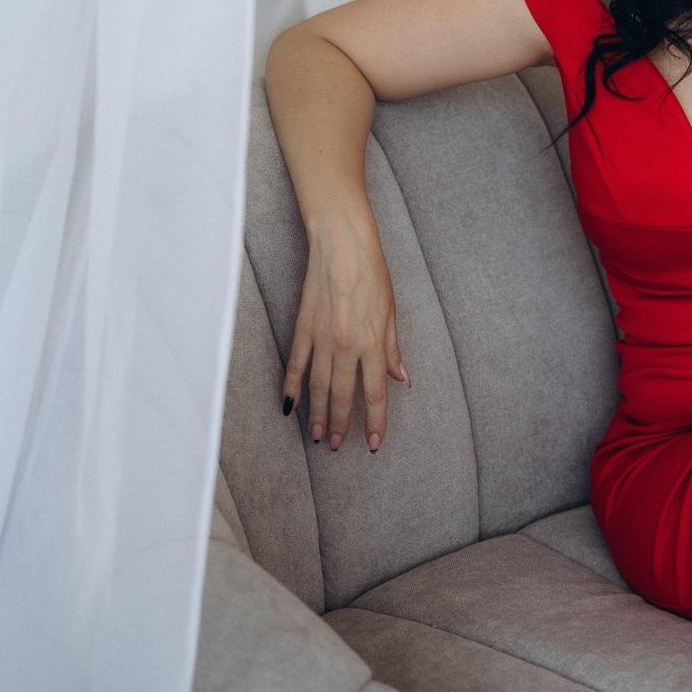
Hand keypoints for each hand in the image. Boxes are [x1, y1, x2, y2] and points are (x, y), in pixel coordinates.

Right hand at [282, 206, 410, 451]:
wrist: (342, 245)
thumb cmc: (373, 275)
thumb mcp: (392, 312)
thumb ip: (393, 350)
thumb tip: (402, 379)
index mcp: (373, 343)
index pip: (375, 393)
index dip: (374, 421)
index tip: (372, 443)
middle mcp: (347, 345)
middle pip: (342, 396)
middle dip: (340, 424)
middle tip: (336, 446)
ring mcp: (321, 338)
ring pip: (317, 387)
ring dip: (316, 414)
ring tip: (315, 436)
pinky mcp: (302, 328)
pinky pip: (296, 365)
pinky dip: (292, 387)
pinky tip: (290, 406)